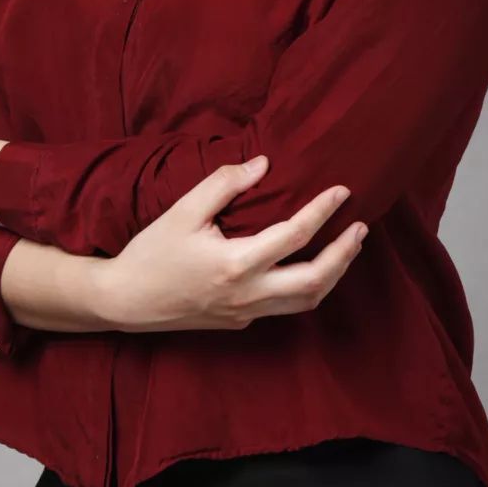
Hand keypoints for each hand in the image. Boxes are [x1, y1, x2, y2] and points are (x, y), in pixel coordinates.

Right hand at [102, 156, 367, 332]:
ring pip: (306, 301)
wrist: (126, 301)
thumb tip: (263, 164)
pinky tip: (309, 266)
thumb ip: (224, 184)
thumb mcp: (182, 210)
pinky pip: (284, 307)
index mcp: (236, 264)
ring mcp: (246, 313)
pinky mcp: (240, 322)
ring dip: (333, 274)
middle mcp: (248, 294)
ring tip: (347, 248)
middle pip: (316, 280)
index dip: (324, 210)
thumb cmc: (152, 252)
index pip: (296, 234)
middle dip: (344, 253)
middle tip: (361, 228)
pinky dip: (307, 287)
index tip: (342, 190)